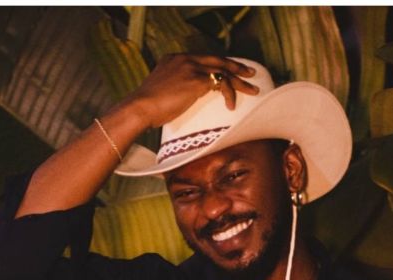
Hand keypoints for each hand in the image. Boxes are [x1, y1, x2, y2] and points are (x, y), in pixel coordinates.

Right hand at [123, 53, 259, 128]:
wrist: (140, 108)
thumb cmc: (150, 106)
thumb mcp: (164, 87)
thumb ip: (178, 83)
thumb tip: (192, 92)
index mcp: (174, 58)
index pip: (204, 58)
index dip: (220, 64)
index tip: (231, 70)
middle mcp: (184, 58)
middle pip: (217, 60)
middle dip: (236, 67)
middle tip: (250, 73)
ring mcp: (191, 67)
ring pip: (223, 71)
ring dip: (240, 82)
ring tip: (252, 90)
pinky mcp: (196, 80)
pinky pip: (222, 84)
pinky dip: (230, 94)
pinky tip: (231, 105)